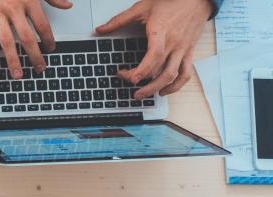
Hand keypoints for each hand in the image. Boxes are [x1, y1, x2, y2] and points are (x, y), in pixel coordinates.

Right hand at [0, 0, 73, 77]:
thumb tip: (67, 5)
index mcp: (29, 0)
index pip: (42, 25)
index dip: (48, 39)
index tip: (51, 49)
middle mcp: (13, 7)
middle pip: (27, 37)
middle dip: (34, 56)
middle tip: (40, 68)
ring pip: (7, 41)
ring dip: (13, 60)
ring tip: (18, 74)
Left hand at [96, 0, 212, 98]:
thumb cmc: (171, 1)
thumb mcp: (142, 7)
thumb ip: (119, 20)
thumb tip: (100, 30)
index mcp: (161, 32)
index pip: (155, 55)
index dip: (143, 69)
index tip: (130, 78)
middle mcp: (174, 43)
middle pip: (162, 70)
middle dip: (145, 84)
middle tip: (131, 89)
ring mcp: (183, 49)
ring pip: (174, 75)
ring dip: (158, 88)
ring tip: (144, 94)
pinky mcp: (189, 52)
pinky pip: (186, 73)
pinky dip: (176, 85)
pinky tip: (164, 90)